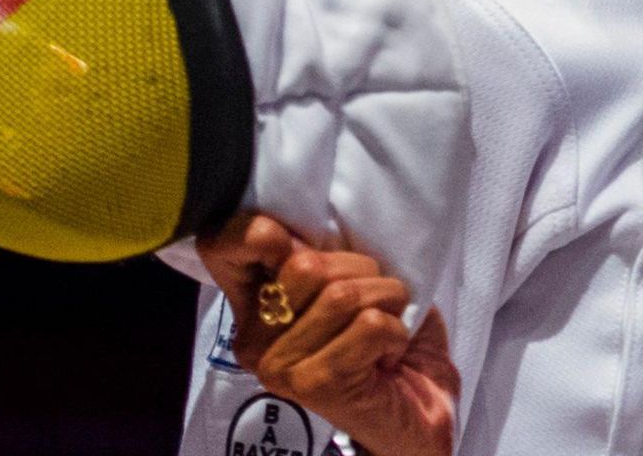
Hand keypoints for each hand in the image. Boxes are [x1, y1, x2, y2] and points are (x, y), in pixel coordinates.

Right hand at [194, 213, 459, 455]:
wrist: (419, 415)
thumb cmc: (387, 342)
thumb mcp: (353, 285)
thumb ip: (321, 259)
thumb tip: (295, 227)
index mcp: (255, 307)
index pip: (223, 245)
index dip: (257, 230)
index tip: (295, 243)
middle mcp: (254, 339)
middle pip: (308, 265)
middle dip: (364, 272)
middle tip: (374, 304)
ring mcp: (279, 366)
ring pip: (343, 294)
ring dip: (388, 302)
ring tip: (387, 328)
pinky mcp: (315, 384)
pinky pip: (369, 324)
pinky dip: (397, 331)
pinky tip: (390, 354)